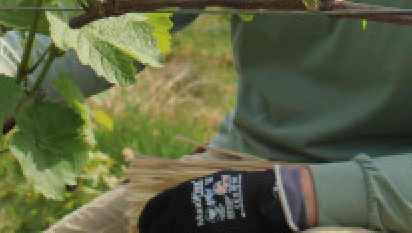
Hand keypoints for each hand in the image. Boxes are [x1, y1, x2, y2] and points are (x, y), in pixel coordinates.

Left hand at [138, 166, 307, 232]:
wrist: (264, 200)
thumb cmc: (240, 189)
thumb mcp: (209, 183)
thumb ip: (188, 196)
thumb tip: (175, 207)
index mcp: (182, 193)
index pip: (151, 211)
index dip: (147, 223)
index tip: (148, 229)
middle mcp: (183, 211)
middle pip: (156, 230)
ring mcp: (193, 227)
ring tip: (188, 231)